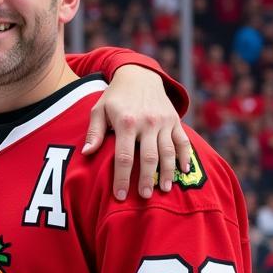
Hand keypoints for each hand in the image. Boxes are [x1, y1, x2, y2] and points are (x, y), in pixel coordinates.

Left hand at [82, 64, 192, 200]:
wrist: (139, 75)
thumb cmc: (114, 97)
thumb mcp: (99, 109)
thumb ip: (94, 132)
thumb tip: (87, 152)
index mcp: (126, 122)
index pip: (123, 156)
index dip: (122, 178)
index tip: (120, 196)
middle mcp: (148, 122)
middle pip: (148, 157)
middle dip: (146, 179)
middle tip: (144, 197)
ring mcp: (164, 122)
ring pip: (168, 151)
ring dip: (167, 172)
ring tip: (164, 190)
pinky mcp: (175, 120)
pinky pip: (182, 141)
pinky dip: (185, 156)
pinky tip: (184, 171)